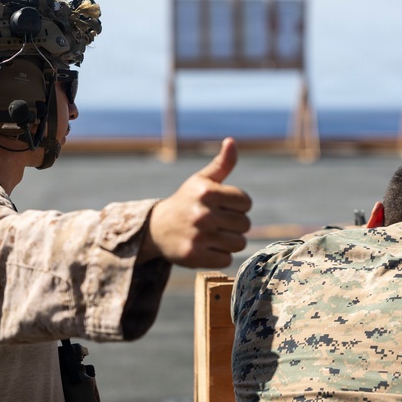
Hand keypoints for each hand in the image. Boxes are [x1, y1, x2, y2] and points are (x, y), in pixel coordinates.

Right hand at [141, 137, 252, 267]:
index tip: (223, 206)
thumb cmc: (186, 202)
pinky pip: (226, 260)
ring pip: (238, 243)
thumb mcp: (201, 181)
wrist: (156, 229)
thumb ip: (221, 164)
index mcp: (207, 191)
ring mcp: (198, 236)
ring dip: (229, 242)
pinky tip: (206, 248)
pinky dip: (219, 256)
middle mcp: (202, 213)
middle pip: (245, 225)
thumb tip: (231, 141)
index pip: (246, 202)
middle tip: (217, 223)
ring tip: (213, 236)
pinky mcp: (194, 256)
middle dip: (234, 225)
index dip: (238, 206)